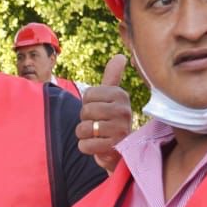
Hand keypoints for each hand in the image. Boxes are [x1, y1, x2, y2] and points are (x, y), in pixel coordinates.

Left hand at [77, 54, 131, 172]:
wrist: (121, 150)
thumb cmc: (112, 120)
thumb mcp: (111, 98)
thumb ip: (112, 77)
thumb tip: (120, 56)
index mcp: (120, 95)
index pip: (87, 95)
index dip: (87, 104)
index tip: (100, 111)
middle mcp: (123, 110)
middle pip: (85, 111)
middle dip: (85, 120)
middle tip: (98, 125)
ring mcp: (120, 129)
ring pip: (83, 128)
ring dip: (84, 135)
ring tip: (98, 135)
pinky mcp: (114, 147)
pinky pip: (85, 145)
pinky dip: (86, 147)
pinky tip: (98, 146)